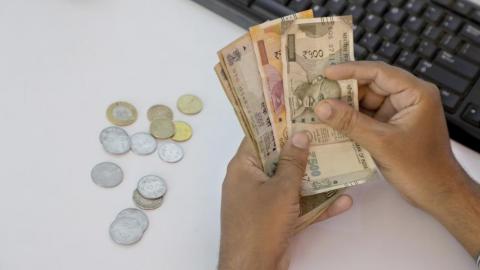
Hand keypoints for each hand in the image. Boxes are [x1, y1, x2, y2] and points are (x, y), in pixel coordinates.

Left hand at [219, 133, 352, 269]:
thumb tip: (300, 136)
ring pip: (290, 182)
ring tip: (338, 161)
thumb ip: (292, 162)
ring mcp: (262, 201)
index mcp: (243, 167)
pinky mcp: (274, 219)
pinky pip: (296, 205)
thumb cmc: (261, 225)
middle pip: (277, 158)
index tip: (298, 111)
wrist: (253, 268)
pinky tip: (341, 199)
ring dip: (313, 177)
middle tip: (325, 133)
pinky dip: (315, 204)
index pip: (258, 136)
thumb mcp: (281, 189)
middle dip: (301, 149)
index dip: (277, 122)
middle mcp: (250, 180)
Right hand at [315, 61, 479, 255]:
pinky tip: (330, 122)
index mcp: (415, 93)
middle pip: (370, 85)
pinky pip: (366, 117)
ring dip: (344, 106)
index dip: (351, 70)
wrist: (437, 194)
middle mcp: (407, 98)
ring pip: (365, 102)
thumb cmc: (420, 168)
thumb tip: (321, 106)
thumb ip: (350, 123)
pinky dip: (350, 119)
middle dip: (344, 89)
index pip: (379, 73)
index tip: (326, 73)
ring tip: (318, 106)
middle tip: (316, 91)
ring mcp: (398, 113)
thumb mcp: (381, 142)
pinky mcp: (390, 127)